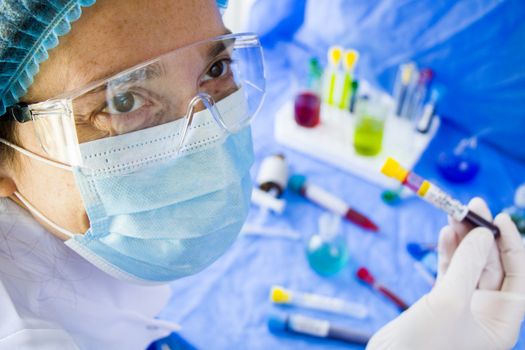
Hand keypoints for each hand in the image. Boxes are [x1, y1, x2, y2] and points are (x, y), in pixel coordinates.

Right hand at [367, 198, 524, 349]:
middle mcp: (486, 313)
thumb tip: (482, 234)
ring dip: (462, 239)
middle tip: (471, 206)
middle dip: (481, 236)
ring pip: (468, 264)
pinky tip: (444, 233)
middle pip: (491, 265)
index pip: (519, 276)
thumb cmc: (425, 346)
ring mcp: (463, 306)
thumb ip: (467, 265)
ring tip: (454, 213)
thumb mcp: (450, 303)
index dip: (512, 246)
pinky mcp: (440, 302)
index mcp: (502, 322)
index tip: (499, 219)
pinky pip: (449, 271)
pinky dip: (447, 252)